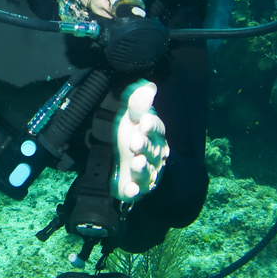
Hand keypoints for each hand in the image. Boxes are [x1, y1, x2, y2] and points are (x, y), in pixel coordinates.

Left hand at [113, 80, 168, 202]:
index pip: (156, 129)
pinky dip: (134, 191)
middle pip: (152, 150)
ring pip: (147, 171)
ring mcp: (146, 172)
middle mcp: (154, 155)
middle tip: (134, 140)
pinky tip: (130, 189)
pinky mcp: (135, 187)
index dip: (151, 125)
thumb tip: (149, 86)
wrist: (121, 164)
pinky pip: (137, 191)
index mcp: (154, 136)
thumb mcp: (131, 119)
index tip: (144, 121)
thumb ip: (138, 104)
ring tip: (136, 161)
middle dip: (144, 145)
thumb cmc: (131, 137)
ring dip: (142, 167)